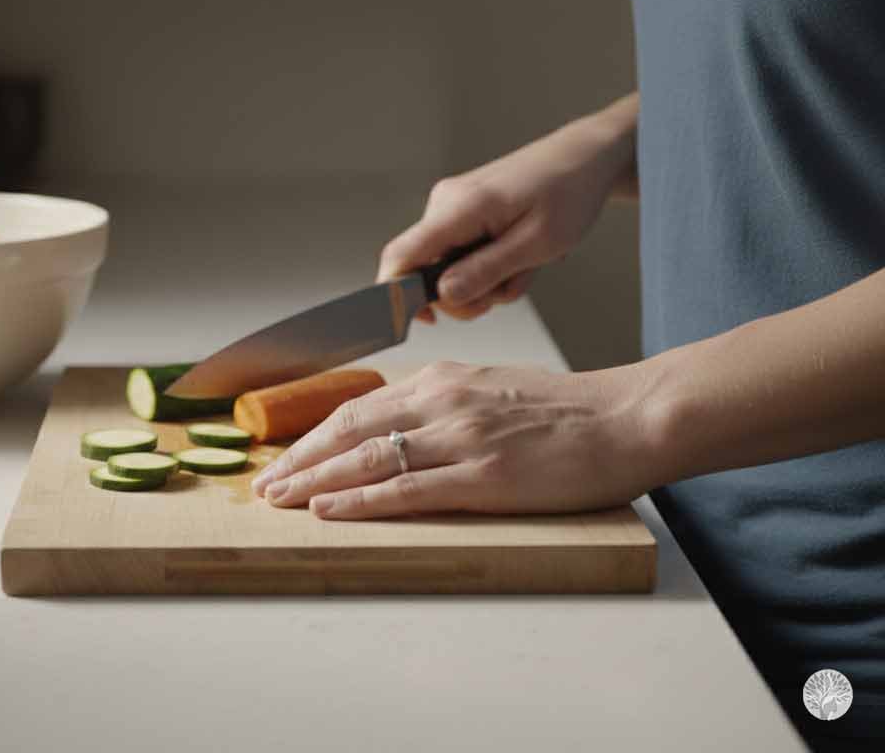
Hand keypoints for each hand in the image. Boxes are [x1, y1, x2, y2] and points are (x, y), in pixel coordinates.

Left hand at [250, 361, 659, 519]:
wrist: (627, 417)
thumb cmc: (567, 411)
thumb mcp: (493, 388)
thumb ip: (445, 403)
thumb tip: (403, 424)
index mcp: (442, 380)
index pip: (358, 408)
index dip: (313, 435)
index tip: (283, 457)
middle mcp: (441, 401)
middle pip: (347, 430)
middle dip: (298, 458)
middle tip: (263, 484)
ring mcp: (460, 438)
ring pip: (365, 458)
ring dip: (313, 480)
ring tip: (278, 500)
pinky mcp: (482, 476)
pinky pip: (405, 490)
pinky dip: (358, 501)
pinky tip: (327, 510)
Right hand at [380, 96, 637, 321]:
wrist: (585, 159)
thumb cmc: (568, 193)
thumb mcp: (536, 243)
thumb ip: (485, 271)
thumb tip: (442, 297)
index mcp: (458, 208)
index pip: (401, 256)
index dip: (397, 296)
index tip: (423, 321)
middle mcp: (445, 206)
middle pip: (426, 272)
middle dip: (466, 294)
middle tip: (507, 292)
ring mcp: (453, 209)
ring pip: (450, 269)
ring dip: (487, 282)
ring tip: (525, 266)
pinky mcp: (464, 215)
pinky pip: (464, 257)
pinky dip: (491, 267)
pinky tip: (520, 256)